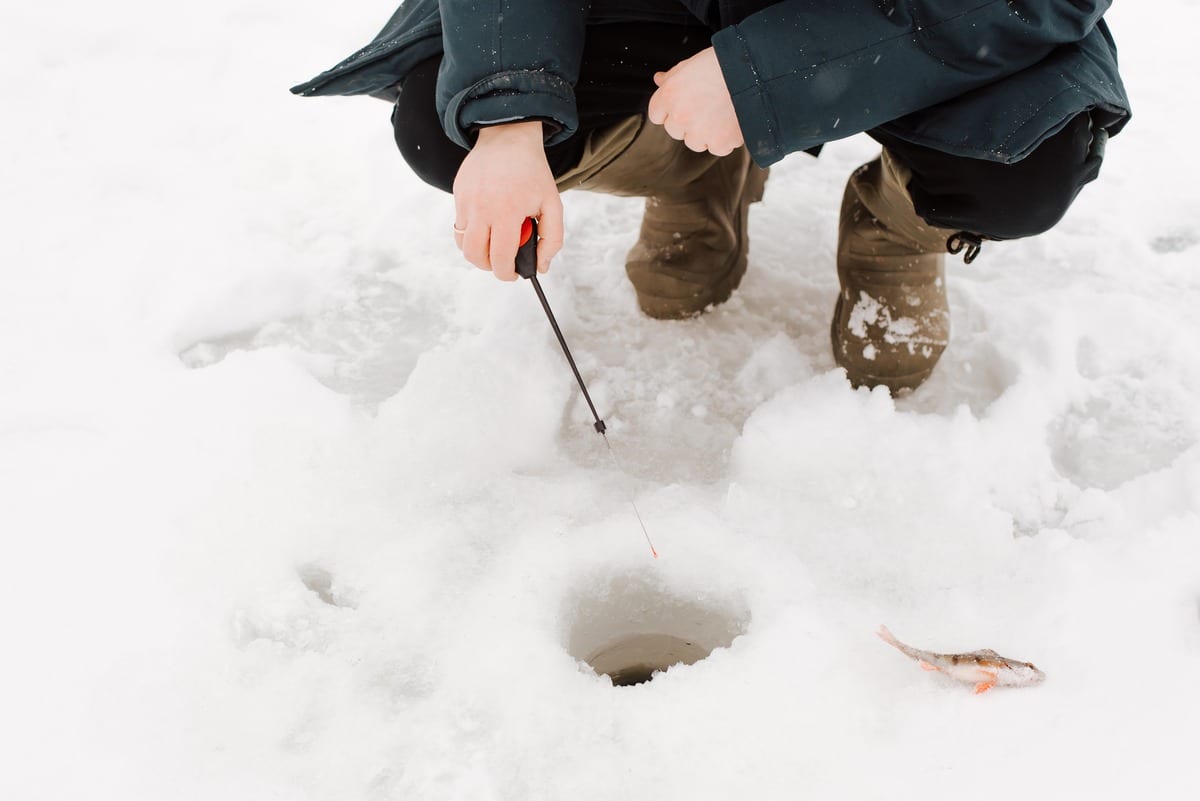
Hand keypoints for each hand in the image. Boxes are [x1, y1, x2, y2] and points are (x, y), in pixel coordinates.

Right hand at [452, 121, 563, 280]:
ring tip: (492, 245)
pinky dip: (471, 232)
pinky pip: (459, 224)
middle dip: (489, 267)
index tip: (513, 273)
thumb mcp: (552, 204)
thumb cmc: (532, 172)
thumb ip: (552, 238)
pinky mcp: (457, 194)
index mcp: (507, 212)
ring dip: (476, 252)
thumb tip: (541, 266)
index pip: (499, 258)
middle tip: (502, 262)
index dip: (507, 273)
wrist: (508, 137)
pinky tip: (486, 223)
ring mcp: (466, 201)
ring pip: (462, 243)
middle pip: (475, 255)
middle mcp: (481, 208)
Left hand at [648, 47, 743, 156]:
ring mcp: (699, 132)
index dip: (670, 109)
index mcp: (669, 95)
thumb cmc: (723, 63)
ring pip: (695, 142)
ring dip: (705, 132)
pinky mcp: (719, 143)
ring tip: (722, 111)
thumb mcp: (692, 64)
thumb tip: (659, 79)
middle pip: (675, 130)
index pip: (656, 114)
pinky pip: (717, 148)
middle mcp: (680, 116)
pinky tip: (733, 121)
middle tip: (707, 104)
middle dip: (687, 121)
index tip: (685, 103)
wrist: (755, 71)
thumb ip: (673, 76)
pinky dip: (725, 139)